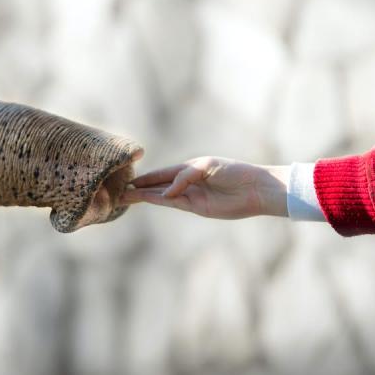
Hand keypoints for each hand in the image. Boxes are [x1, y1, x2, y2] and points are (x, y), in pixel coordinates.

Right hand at [120, 156, 288, 218]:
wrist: (255, 189)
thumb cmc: (235, 172)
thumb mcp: (208, 166)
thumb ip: (185, 176)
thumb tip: (168, 193)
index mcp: (190, 168)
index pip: (162, 173)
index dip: (146, 177)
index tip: (128, 179)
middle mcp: (188, 182)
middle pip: (158, 186)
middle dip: (140, 188)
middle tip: (119, 191)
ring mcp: (191, 196)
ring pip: (162, 196)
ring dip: (144, 197)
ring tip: (125, 198)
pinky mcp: (197, 208)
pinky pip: (173, 203)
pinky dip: (160, 201)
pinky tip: (146, 200)